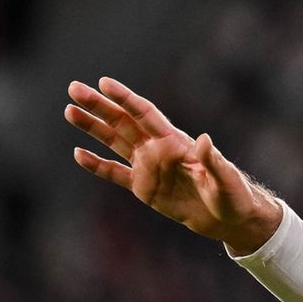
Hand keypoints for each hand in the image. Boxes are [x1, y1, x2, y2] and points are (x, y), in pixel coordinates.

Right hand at [64, 77, 280, 254]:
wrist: (229, 218)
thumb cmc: (233, 195)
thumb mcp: (225, 179)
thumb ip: (213, 161)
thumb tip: (205, 139)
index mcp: (175, 142)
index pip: (145, 114)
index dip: (124, 98)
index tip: (104, 83)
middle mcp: (158, 149)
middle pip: (123, 122)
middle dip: (98, 105)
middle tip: (73, 88)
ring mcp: (149, 167)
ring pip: (114, 142)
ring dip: (92, 127)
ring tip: (70, 111)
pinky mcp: (145, 188)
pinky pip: (116, 173)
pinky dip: (97, 165)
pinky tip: (79, 154)